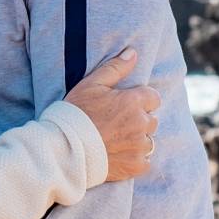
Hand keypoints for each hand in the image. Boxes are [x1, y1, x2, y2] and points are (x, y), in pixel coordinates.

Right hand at [63, 48, 161, 181]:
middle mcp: (141, 123)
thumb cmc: (76, 112)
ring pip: (149, 140)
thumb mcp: (92, 84)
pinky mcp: (135, 165)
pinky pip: (145, 160)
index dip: (140, 100)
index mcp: (134, 101)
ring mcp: (139, 146)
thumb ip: (115, 67)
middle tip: (117, 123)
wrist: (65, 148)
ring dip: (138, 139)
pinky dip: (135, 158)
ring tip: (116, 139)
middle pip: (152, 119)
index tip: (124, 105)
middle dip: (139, 119)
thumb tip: (133, 52)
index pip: (153, 98)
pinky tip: (119, 154)